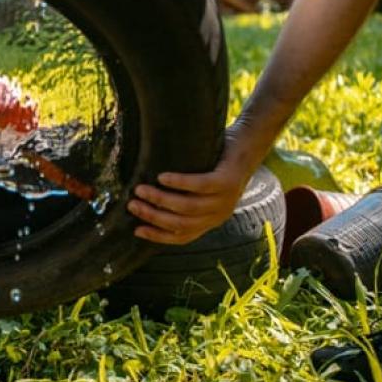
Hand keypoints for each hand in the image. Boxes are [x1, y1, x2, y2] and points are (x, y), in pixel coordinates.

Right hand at [126, 126, 263, 244]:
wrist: (250, 145)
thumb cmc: (218, 164)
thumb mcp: (203, 188)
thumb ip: (185, 198)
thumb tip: (147, 199)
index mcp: (210, 220)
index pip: (182, 236)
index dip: (158, 236)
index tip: (136, 229)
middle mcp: (218, 215)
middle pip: (181, 223)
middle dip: (153, 216)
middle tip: (132, 204)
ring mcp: (225, 199)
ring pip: (187, 206)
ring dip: (160, 199)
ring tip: (141, 189)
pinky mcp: (228, 181)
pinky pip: (200, 186)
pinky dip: (179, 183)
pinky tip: (162, 177)